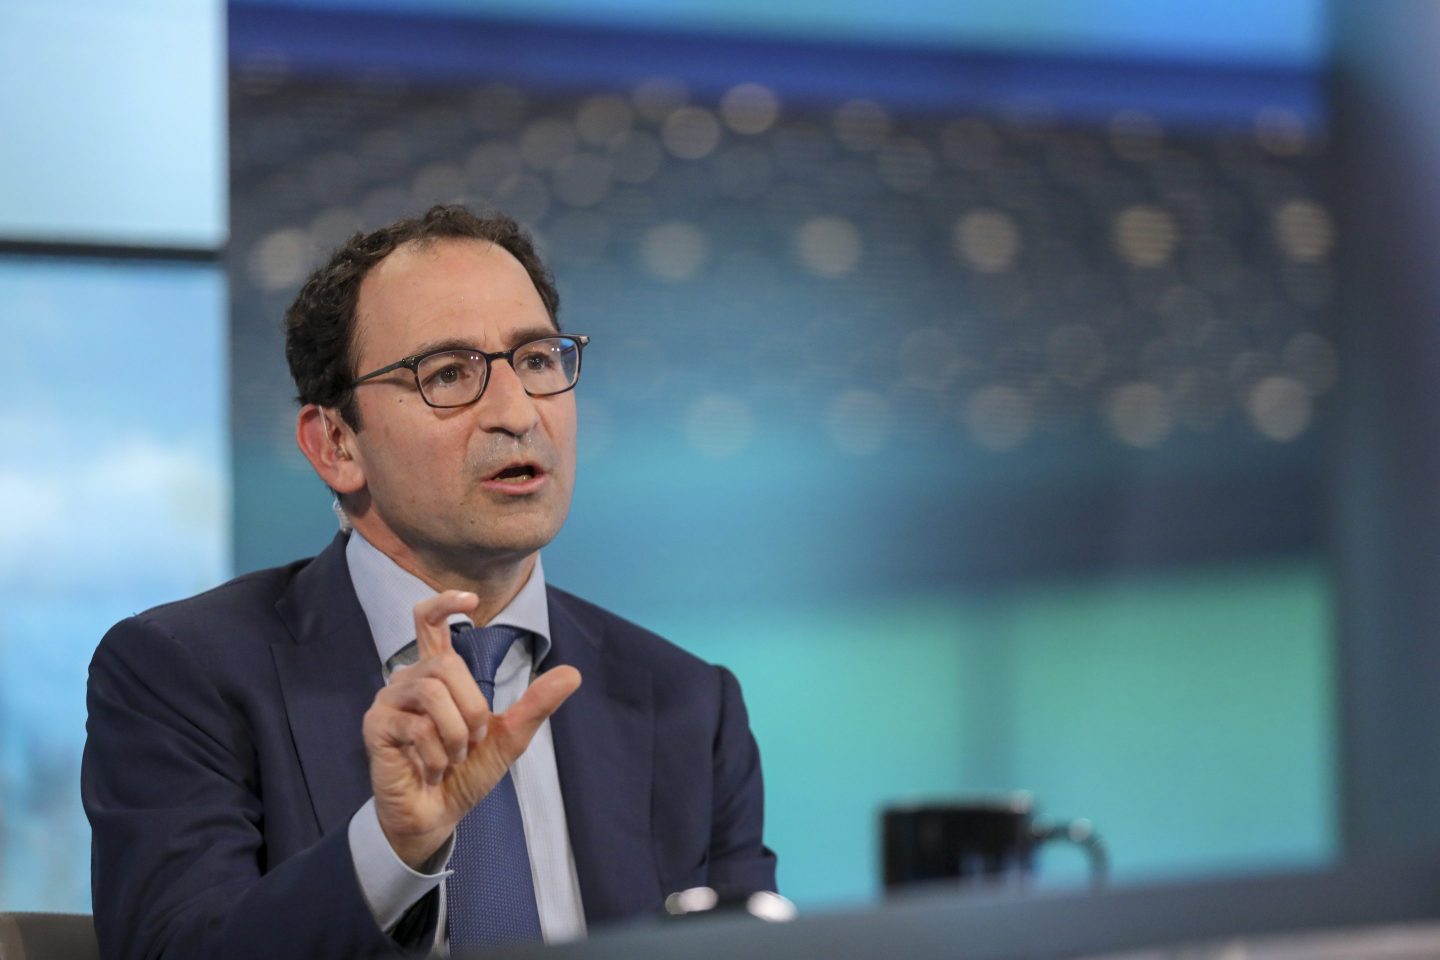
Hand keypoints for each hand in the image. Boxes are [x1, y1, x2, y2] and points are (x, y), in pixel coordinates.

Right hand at [362, 590, 581, 869]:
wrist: (436, 817)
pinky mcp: (376, 727)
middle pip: (446, 666)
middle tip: (471, 742)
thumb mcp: (508, 737)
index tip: (471, 600)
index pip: (428, 622)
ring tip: (452, 757)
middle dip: (471, 709)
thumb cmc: (465, 774)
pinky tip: (433, 770)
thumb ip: (535, 705)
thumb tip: (573, 673)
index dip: (444, 603)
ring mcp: (388, 702)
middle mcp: (409, 680)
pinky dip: (437, 756)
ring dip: (456, 733)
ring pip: (432, 693)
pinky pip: (417, 728)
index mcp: (437, 675)